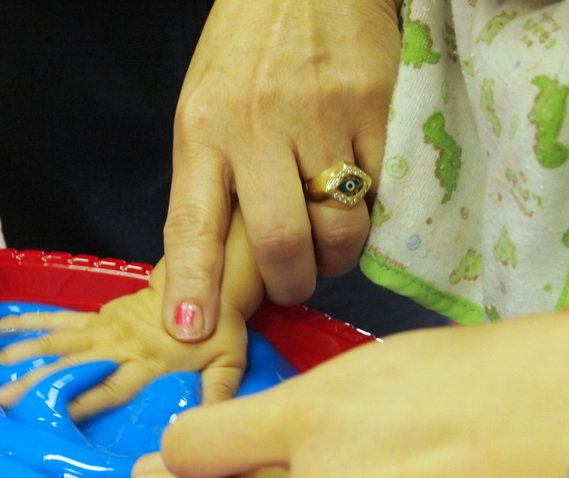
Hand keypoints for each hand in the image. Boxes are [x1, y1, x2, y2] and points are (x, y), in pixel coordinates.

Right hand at [0, 269, 249, 420]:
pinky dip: (29, 322)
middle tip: (1, 398)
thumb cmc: (222, 330)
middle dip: (36, 382)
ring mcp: (105, 328)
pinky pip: (60, 318)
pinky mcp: (99, 315)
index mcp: (147, 362)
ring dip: (23, 354)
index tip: (46, 416)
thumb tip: (202, 424)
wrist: (213, 279)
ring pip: (58, 341)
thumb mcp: (230, 363)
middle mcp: (118, 345)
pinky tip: (0, 329)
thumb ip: (217, 392)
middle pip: (71, 366)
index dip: (77, 400)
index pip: (107, 387)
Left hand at [162, 0, 400, 339]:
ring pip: (339, 229)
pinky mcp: (374, 109)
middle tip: (292, 283)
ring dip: (334, 256)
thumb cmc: (245, 54)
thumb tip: (213, 269)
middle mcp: (257, 127)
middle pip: (280, 243)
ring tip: (325, 237)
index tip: (190, 332)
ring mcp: (321, 118)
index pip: (193, 224)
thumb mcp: (203, 111)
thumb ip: (209, 184)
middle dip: (290, 283)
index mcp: (202, 131)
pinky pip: (378, 194)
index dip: (194, 286)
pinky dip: (366, 211)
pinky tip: (352, 189)